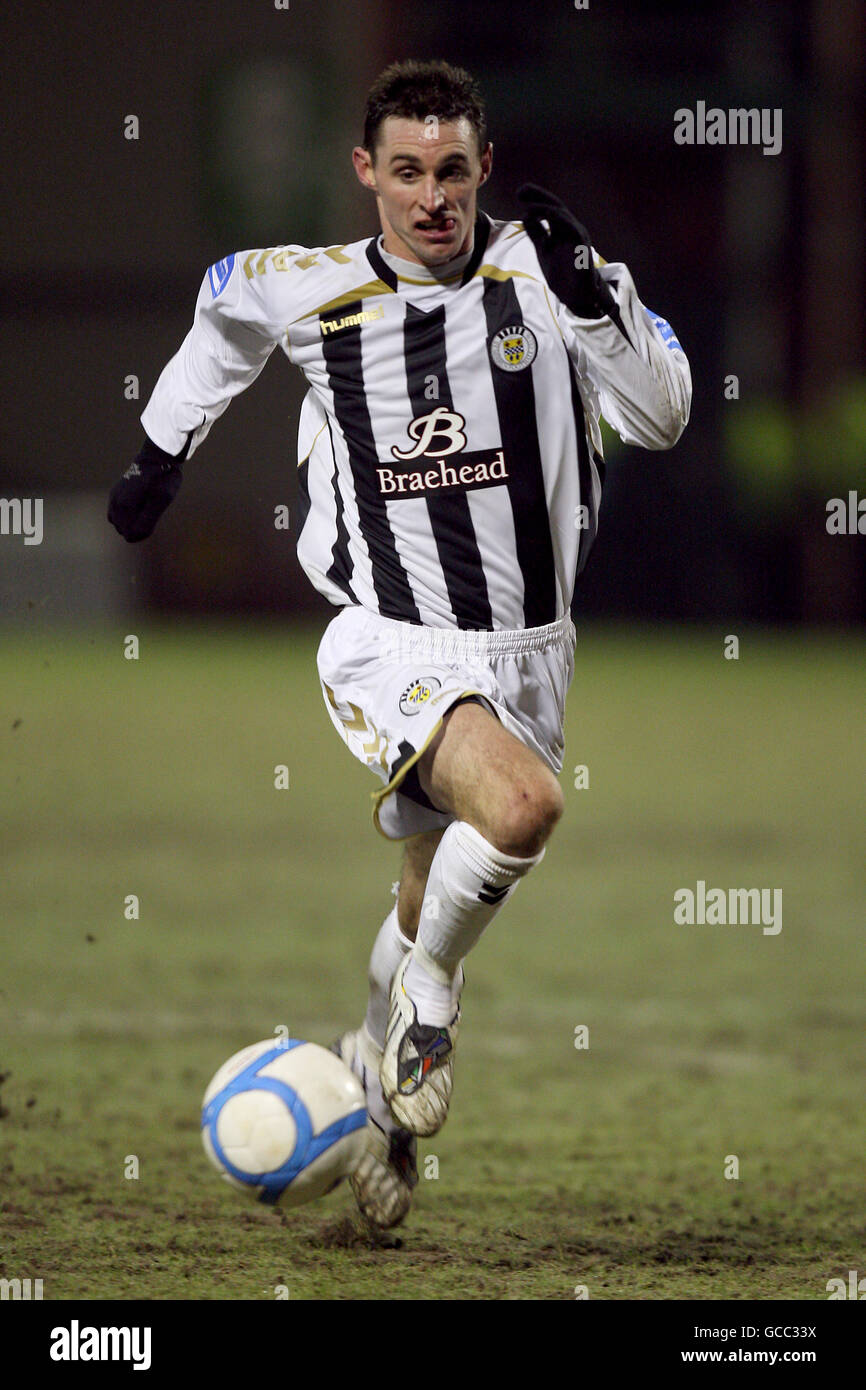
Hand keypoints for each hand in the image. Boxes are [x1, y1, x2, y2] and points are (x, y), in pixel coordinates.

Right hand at [108, 436, 183, 541]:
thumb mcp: (161, 501)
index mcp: (124, 506)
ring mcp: (113, 497)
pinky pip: (118, 513)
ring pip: (120, 523)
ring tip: (147, 507)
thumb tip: (131, 538)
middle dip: (137, 527)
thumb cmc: (162, 479)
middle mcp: (114, 503)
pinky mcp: (116, 493)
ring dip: (132, 521)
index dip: (144, 532)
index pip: (130, 535)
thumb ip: (147, 522)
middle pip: (124, 530)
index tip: (154, 518)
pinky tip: (140, 504)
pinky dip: (128, 514)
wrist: (158, 457)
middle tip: (152, 511)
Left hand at [516, 183, 616, 319]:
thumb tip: (525, 216)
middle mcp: (570, 229)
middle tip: (521, 190)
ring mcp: (577, 236)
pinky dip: (560, 220)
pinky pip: (573, 229)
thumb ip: (537, 234)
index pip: (547, 210)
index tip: (520, 192)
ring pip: (563, 215)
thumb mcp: (544, 250)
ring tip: (529, 205)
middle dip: (539, 196)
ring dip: (545, 208)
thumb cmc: (563, 274)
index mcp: (561, 230)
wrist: (577, 295)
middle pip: (555, 206)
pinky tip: (547, 216)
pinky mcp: (582, 246)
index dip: (535, 199)